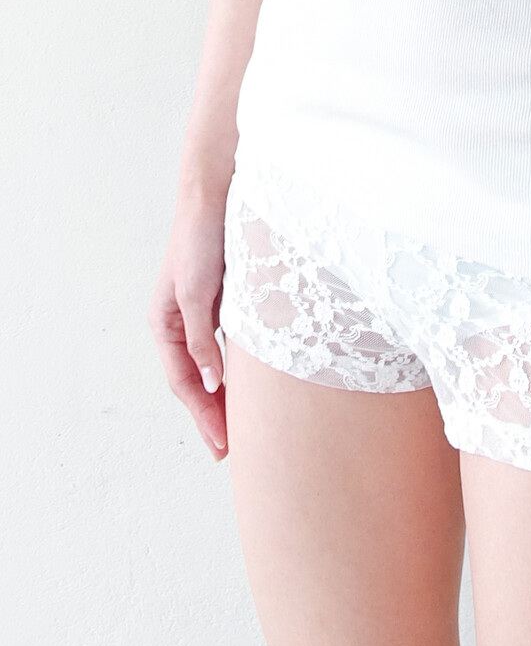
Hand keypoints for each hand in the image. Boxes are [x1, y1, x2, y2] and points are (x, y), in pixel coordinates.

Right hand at [147, 185, 229, 460]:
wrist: (218, 193)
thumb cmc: (201, 239)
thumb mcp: (196, 294)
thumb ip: (200, 340)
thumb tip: (210, 383)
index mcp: (165, 323)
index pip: (183, 382)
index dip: (202, 415)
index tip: (222, 445)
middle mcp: (182, 322)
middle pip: (195, 381)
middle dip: (211, 415)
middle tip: (230, 451)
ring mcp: (204, 312)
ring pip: (213, 366)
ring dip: (224, 396)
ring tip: (240, 429)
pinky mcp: (226, 301)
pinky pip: (229, 346)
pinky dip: (237, 370)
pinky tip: (251, 386)